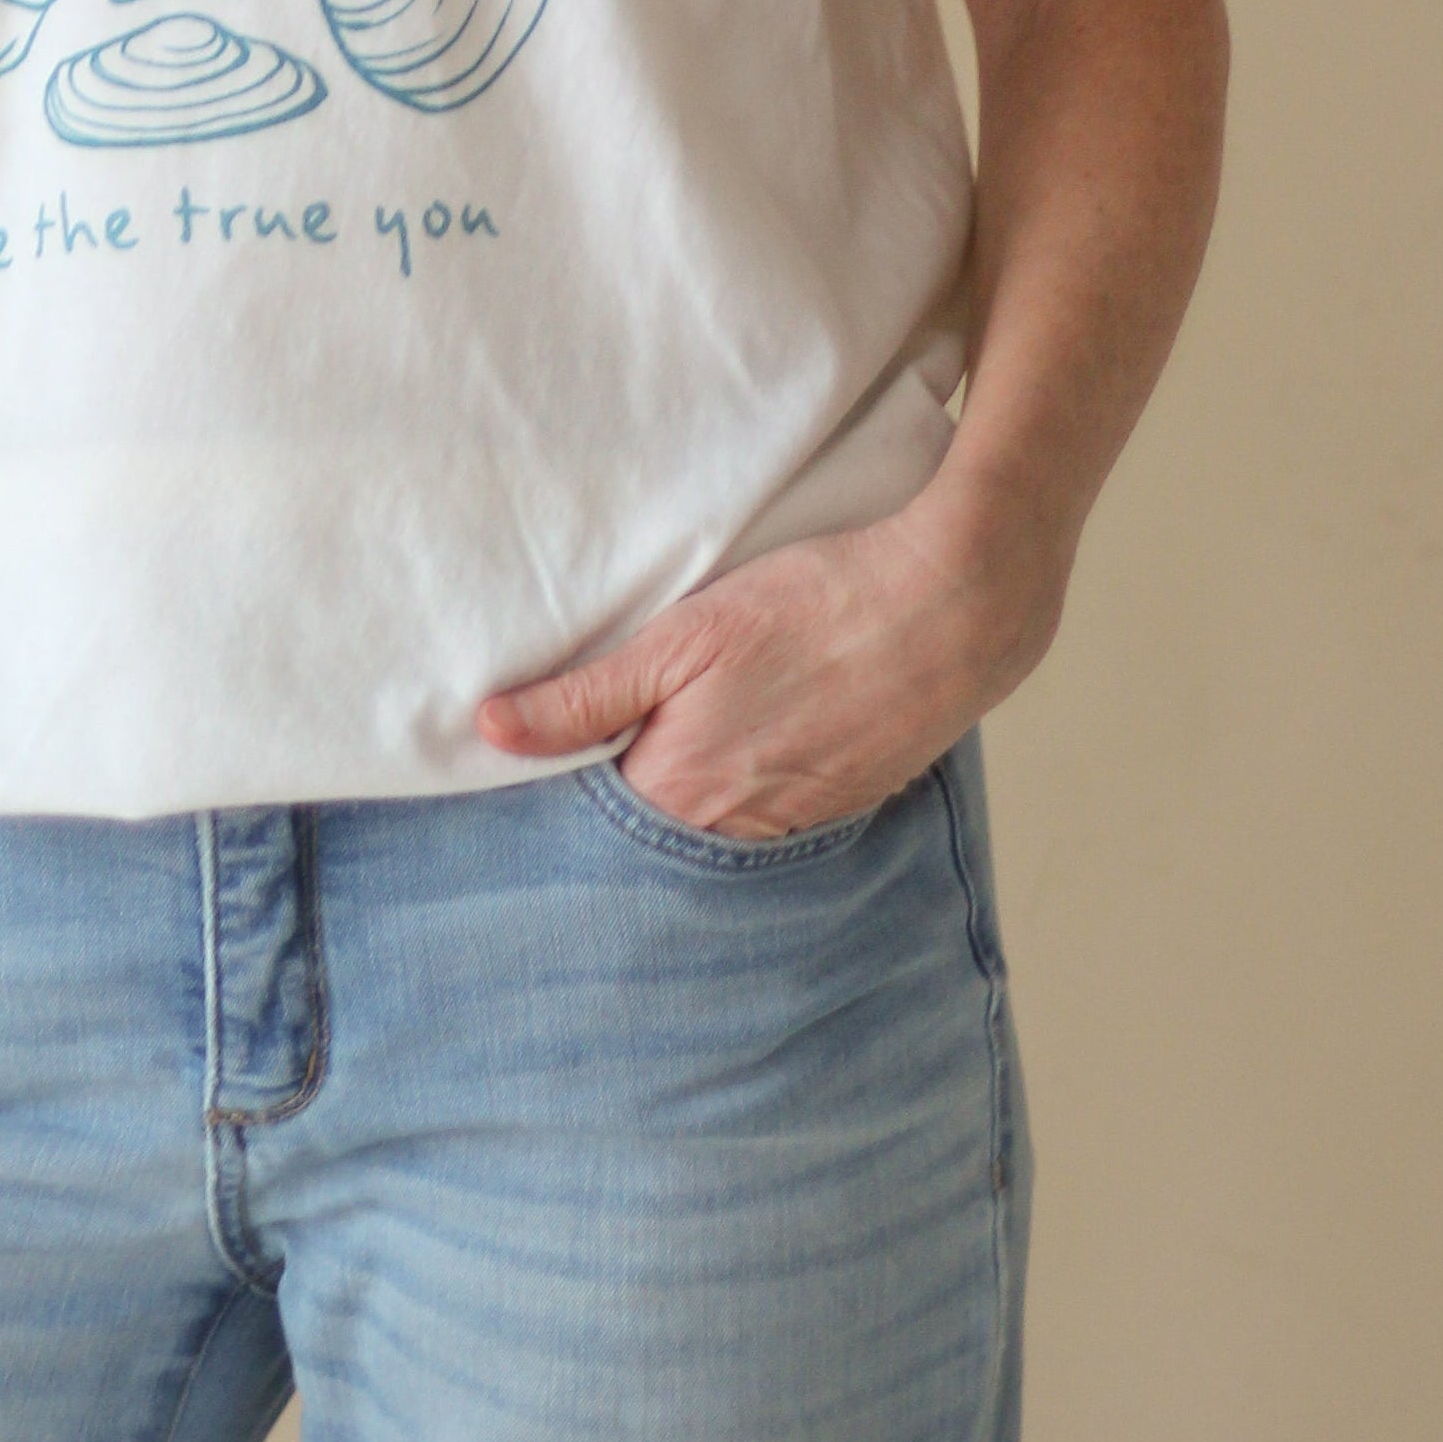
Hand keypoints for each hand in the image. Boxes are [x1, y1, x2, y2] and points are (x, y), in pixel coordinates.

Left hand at [474, 484, 1063, 838]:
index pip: (593, 822)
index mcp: (683, 791)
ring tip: (685, 734)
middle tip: (611, 742)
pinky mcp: (842, 804)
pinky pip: (770, 817)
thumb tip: (490, 727)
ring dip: (691, 796)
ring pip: (714, 828)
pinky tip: (751, 736)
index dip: (566, 788)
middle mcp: (737, 830)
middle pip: (655, 835)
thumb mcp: (682, 635)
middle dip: (625, 802)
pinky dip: (748, 787)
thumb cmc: (814, 607)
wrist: (952, 606)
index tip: (540, 759)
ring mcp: (797, 823)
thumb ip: (585, 696)